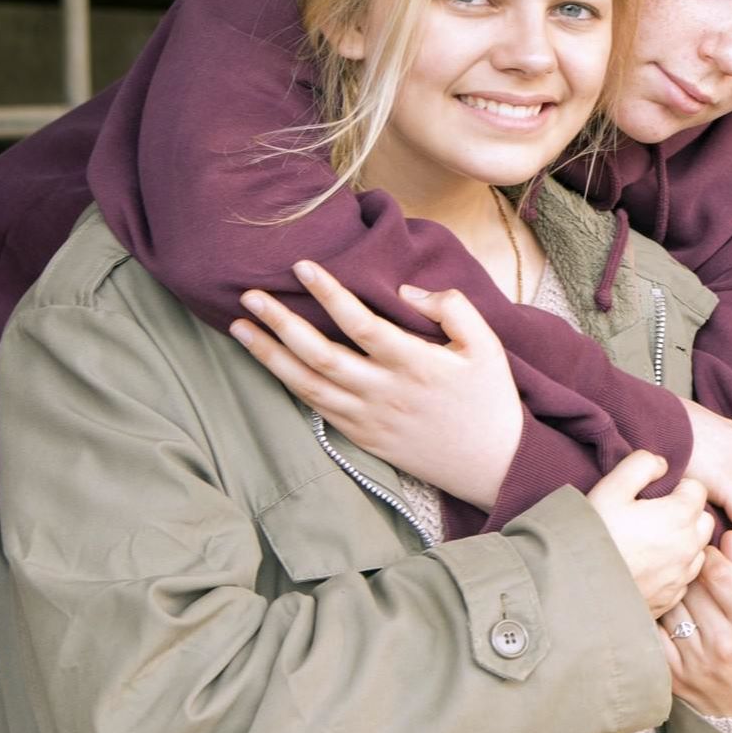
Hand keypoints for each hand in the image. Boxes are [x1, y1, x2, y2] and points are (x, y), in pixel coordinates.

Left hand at [231, 263, 521, 507]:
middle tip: (250, 295)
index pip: (361, 323)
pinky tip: (270, 362)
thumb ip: (452, 308)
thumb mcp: (487, 345)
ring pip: (306, 384)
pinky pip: (316, 407)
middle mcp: (384, 392)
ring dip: (269, 354)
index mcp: (415, 364)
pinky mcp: (361, 436)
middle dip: (280, 323)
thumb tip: (406, 292)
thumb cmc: (490, 399)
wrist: (492, 465)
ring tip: (239, 327)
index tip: (302, 266)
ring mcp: (368, 418)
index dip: (329, 294)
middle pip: (319, 354)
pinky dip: (288, 383)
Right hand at [587, 449, 715, 616]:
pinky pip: (683, 579)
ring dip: (683, 543)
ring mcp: (680, 577)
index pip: (697, 490)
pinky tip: (647, 567)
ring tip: (650, 542)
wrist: (574, 587)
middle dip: (687, 514)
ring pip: (697, 551)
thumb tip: (661, 465)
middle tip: (654, 516)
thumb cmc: (592, 534)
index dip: (677, 487)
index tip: (654, 495)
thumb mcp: (611, 487)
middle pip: (704, 520)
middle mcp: (688, 548)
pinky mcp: (669, 600)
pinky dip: (672, 570)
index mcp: (679, 516)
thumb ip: (641, 465)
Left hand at [664, 531, 731, 718]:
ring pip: (670, 607)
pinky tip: (664, 613)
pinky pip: (655, 635)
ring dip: (670, 593)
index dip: (708, 553)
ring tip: (675, 588)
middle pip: (691, 587)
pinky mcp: (675, 677)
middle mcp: (724, 644)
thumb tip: (728, 537)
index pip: (719, 573)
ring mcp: (696, 662)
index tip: (705, 550)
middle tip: (686, 566)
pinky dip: (656, 619)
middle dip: (686, 570)